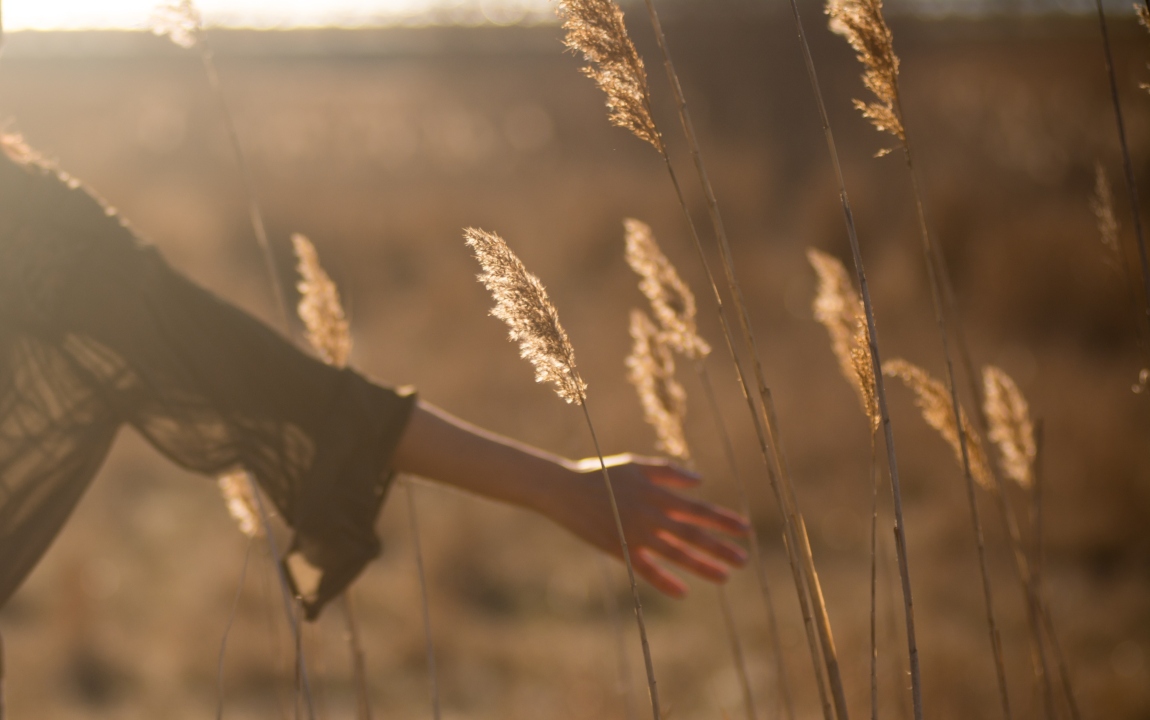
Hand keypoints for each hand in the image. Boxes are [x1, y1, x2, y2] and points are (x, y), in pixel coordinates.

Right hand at [549, 453, 749, 597]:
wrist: (563, 489)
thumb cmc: (601, 473)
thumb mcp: (635, 465)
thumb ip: (668, 472)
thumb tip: (700, 481)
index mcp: (656, 493)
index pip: (697, 509)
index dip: (722, 519)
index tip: (744, 529)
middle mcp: (650, 515)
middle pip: (692, 534)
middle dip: (720, 547)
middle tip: (744, 559)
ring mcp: (635, 534)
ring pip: (675, 554)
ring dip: (702, 566)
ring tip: (725, 577)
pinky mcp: (619, 549)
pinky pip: (645, 569)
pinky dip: (664, 581)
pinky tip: (683, 592)